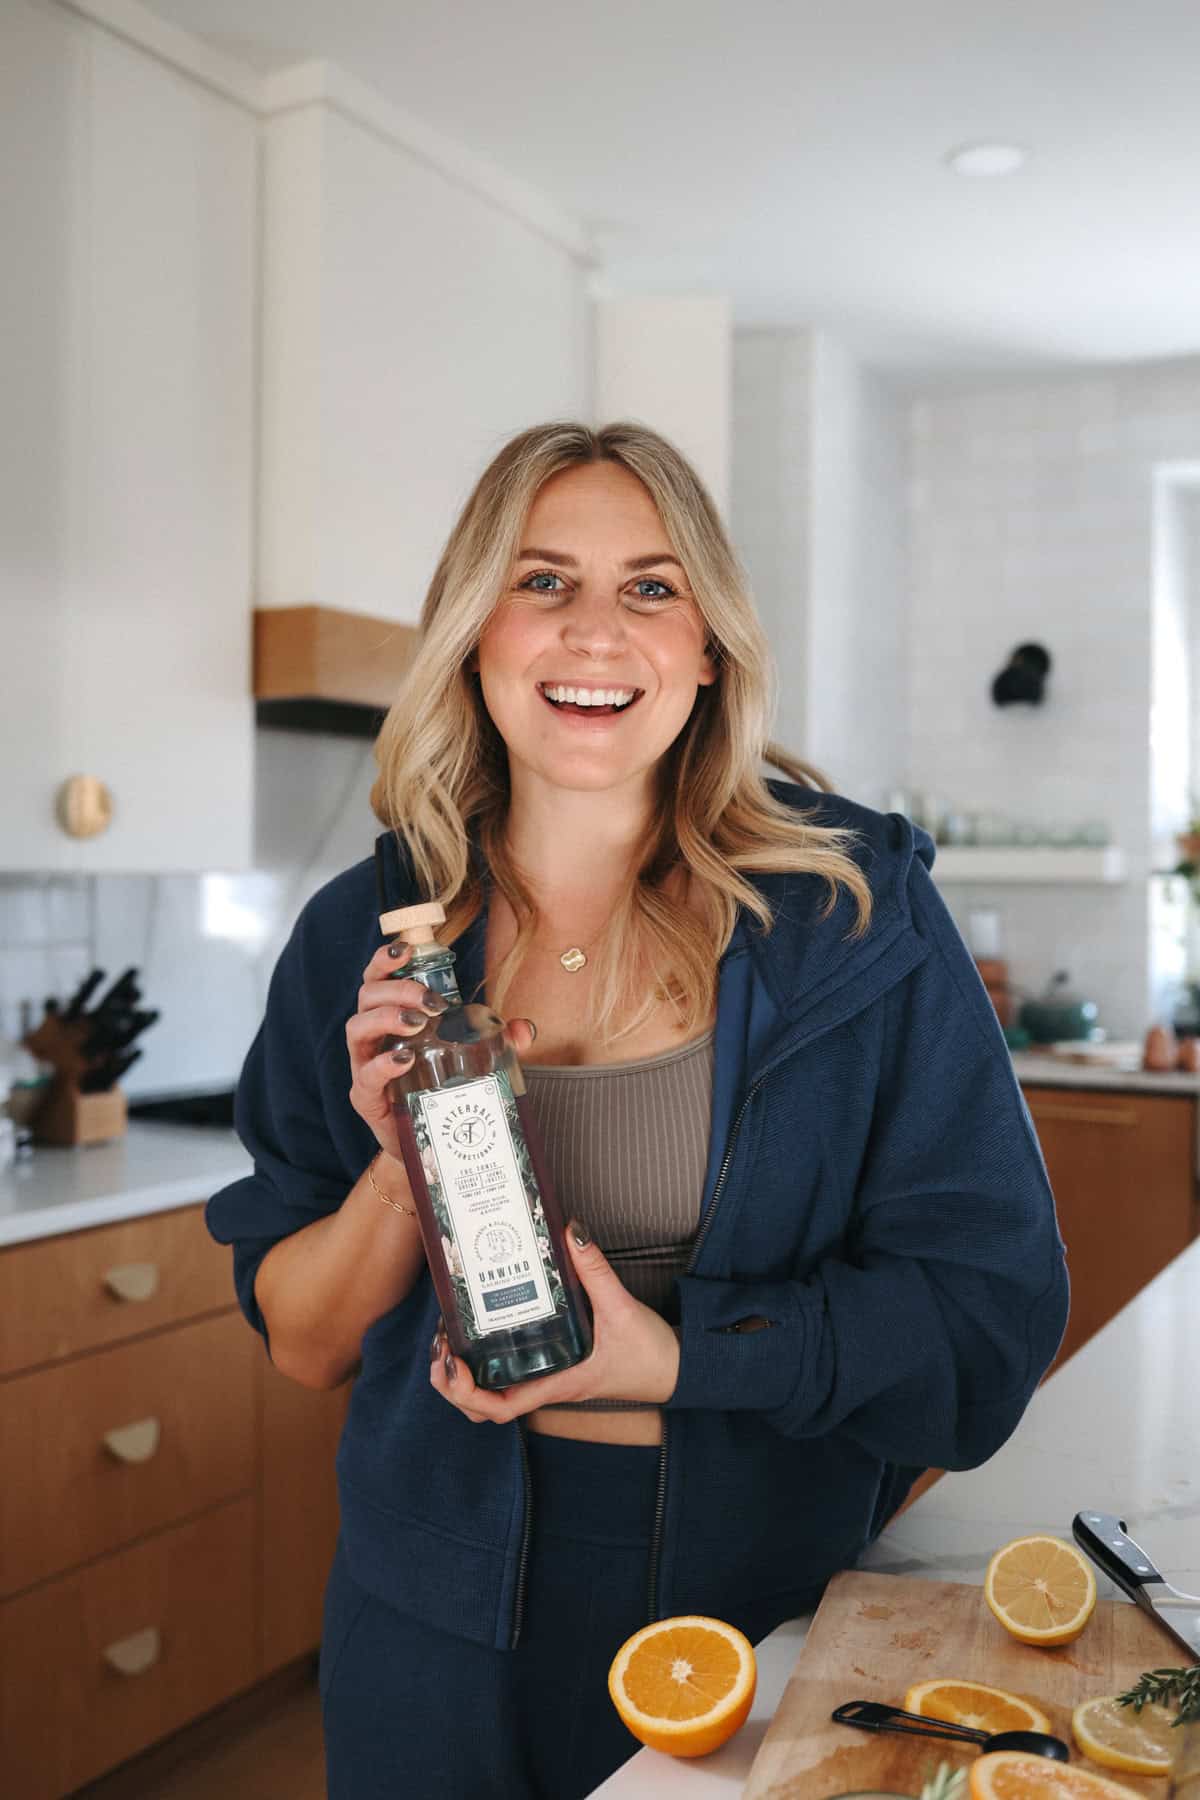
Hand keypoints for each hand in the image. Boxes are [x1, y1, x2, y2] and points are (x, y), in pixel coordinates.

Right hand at [348, 941, 535, 1161]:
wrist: (432, 1143)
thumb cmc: (443, 1088)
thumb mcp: (475, 1059)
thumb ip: (498, 1042)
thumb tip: (524, 1029)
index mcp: (392, 1017)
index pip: (379, 978)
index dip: (386, 959)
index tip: (408, 951)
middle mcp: (373, 1037)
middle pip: (367, 995)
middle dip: (398, 989)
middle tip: (432, 1002)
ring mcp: (364, 1066)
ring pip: (356, 1028)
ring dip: (386, 1017)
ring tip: (416, 1023)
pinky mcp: (366, 1098)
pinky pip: (365, 1076)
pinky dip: (382, 1064)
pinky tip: (404, 1060)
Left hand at [429, 1224, 681, 1423]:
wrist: (676, 1369)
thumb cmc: (649, 1351)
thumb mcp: (622, 1306)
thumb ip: (595, 1269)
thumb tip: (570, 1230)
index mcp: (557, 1382)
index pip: (499, 1408)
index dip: (466, 1392)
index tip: (452, 1362)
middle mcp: (546, 1386)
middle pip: (484, 1409)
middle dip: (452, 1386)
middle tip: (440, 1346)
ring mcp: (548, 1380)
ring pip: (493, 1396)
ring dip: (464, 1379)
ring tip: (450, 1340)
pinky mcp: (555, 1368)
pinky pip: (512, 1377)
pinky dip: (487, 1365)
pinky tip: (482, 1332)